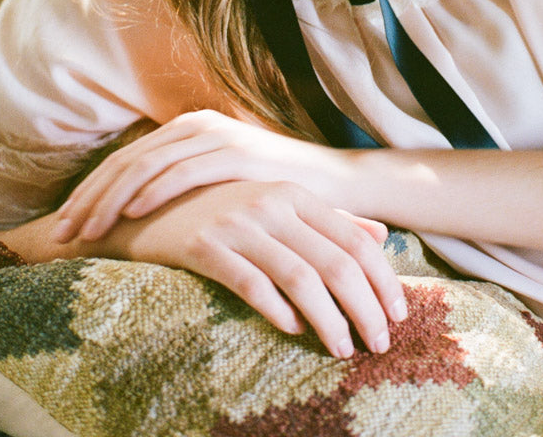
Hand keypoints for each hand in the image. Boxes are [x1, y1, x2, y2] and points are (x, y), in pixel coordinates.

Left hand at [55, 110, 353, 241]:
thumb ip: (184, 186)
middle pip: (125, 161)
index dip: (89, 192)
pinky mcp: (237, 154)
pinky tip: (129, 214)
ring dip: (110, 201)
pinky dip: (151, 192)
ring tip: (87, 233)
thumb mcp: (221, 185)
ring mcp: (217, 137)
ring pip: (145, 166)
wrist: (333, 184)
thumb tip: (136, 214)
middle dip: (89, 199)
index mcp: (188, 129)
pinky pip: (183, 172)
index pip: (124, 159)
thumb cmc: (272, 193)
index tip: (63, 226)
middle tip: (62, 235)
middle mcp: (197, 126)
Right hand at [87, 179, 406, 357]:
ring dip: (329, 320)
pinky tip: (292, 331)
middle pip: (335, 261)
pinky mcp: (203, 244)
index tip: (399, 315)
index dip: (382, 279)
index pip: (355, 238)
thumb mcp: (277, 206)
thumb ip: (328, 219)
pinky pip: (251, 284)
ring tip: (342, 350)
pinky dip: (277, 312)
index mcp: (293, 193)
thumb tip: (381, 236)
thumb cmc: (221, 211)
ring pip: (300, 277)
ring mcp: (237, 222)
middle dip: (365, 307)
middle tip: (378, 345)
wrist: (143, 208)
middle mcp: (270, 202)